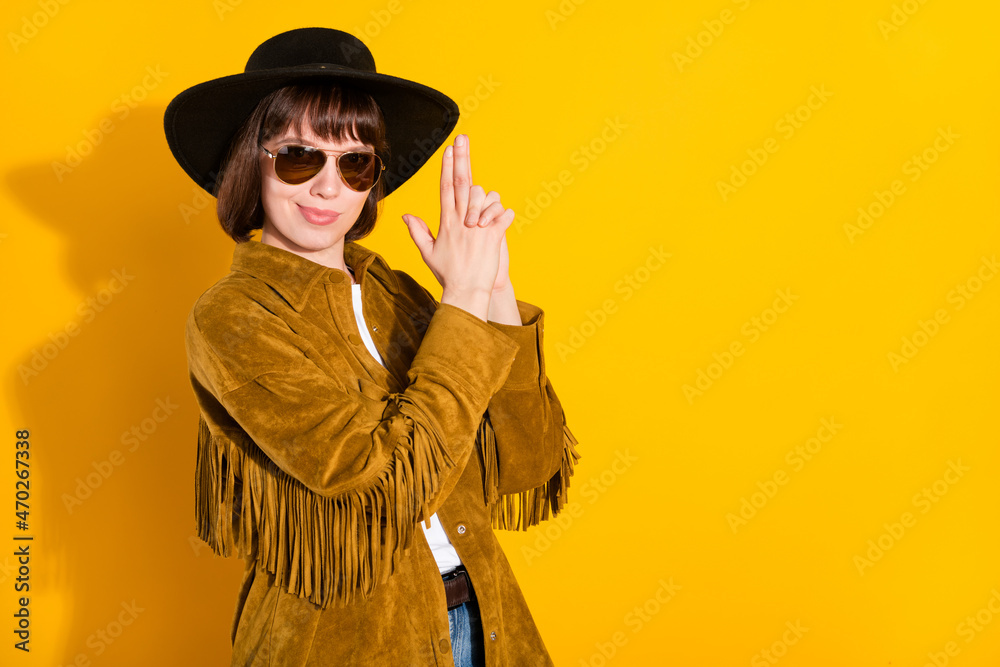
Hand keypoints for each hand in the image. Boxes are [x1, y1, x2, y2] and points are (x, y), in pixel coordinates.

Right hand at [402, 134, 514, 318]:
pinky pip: (502, 217)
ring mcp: (476, 228)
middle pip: (462, 183)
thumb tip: (406, 215)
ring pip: (484, 198)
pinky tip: (504, 219)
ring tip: (486, 218)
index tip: (449, 150)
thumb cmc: (448, 273)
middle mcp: (461, 221)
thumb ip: (418, 231)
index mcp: (446, 222)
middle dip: (462, 159)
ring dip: (487, 201)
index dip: (447, 168)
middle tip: (462, 138)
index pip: (446, 188)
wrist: (465, 292)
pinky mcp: (492, 237)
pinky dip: (505, 215)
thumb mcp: (429, 252)